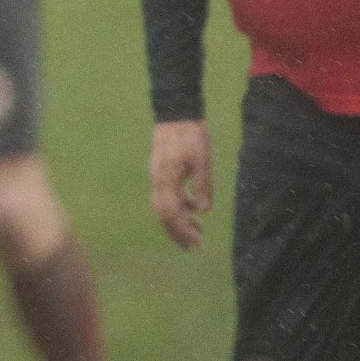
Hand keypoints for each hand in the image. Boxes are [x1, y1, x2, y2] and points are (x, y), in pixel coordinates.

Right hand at [150, 119, 214, 248]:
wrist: (175, 113)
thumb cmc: (190, 136)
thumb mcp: (201, 160)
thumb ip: (201, 185)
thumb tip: (202, 211)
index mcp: (166, 179)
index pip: (172, 212)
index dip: (182, 230)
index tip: (196, 243)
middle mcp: (157, 181)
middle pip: (163, 214)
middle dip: (177, 232)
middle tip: (192, 247)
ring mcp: (157, 176)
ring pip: (163, 206)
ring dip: (177, 222)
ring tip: (195, 232)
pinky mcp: (160, 172)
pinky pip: (165, 197)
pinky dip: (178, 207)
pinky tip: (193, 209)